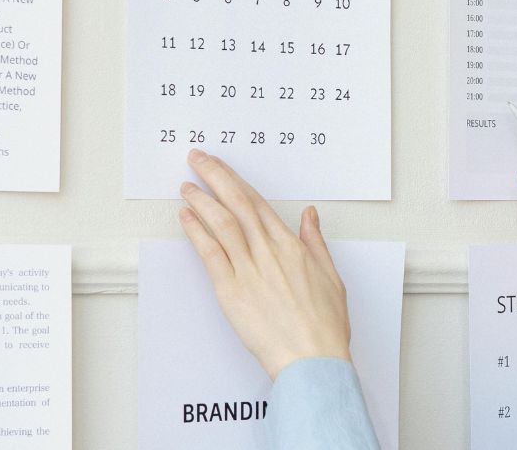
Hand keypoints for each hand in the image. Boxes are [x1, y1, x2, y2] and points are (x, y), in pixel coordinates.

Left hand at [178, 149, 350, 379]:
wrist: (312, 358)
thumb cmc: (323, 326)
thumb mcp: (331, 276)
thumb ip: (315, 242)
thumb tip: (310, 215)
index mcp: (291, 246)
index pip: (258, 203)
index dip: (237, 182)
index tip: (223, 167)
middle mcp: (268, 252)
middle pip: (237, 203)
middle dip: (215, 176)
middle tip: (198, 158)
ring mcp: (248, 270)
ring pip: (221, 223)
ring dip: (202, 200)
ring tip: (186, 185)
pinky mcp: (231, 291)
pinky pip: (209, 253)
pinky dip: (196, 232)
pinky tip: (186, 217)